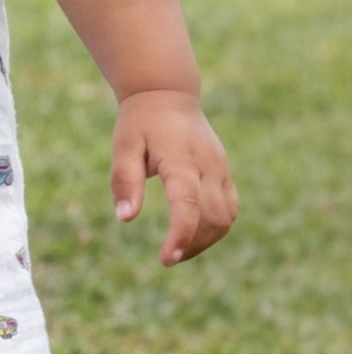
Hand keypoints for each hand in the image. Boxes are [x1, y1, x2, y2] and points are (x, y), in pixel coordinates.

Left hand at [111, 91, 237, 265]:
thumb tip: (125, 218)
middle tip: (167, 257)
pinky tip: (194, 233)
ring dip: (206, 240)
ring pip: (226, 217)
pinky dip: (215, 227)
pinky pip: (229, 208)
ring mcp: (221, 168)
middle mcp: (208, 165)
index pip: (188, 204)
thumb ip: (124, 181)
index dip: (181, 235)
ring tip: (178, 248)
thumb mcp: (123, 147)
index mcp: (181, 159)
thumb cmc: (140, 123)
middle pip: (212, 217)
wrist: (167, 95)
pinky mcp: (225, 172)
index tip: (166, 258)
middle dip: (192, 244)